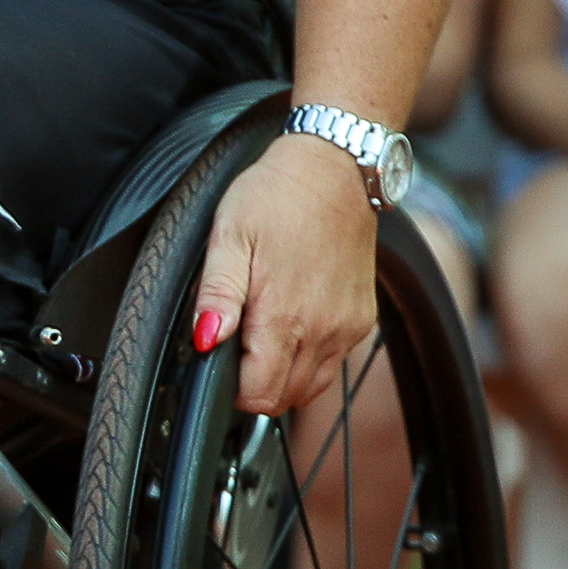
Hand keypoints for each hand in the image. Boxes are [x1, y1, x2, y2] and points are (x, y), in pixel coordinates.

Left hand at [191, 133, 379, 416]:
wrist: (334, 169)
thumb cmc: (276, 196)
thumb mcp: (229, 236)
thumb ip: (216, 294)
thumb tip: (205, 340)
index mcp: (285, 315)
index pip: (260, 394)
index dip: (232, 390)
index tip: (219, 362)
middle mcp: (323, 330)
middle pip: (285, 398)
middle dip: (255, 387)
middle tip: (235, 347)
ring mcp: (347, 328)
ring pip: (312, 387)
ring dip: (282, 378)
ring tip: (259, 337)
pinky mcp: (362, 320)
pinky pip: (333, 363)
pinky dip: (309, 360)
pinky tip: (290, 326)